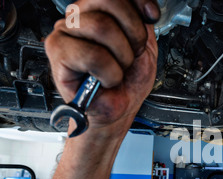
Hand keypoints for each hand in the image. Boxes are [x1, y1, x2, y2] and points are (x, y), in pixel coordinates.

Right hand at [45, 0, 160, 133]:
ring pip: (102, 27)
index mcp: (99, 11)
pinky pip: (93, 55)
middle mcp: (80, 17)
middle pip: (109, 1)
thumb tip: (144, 5)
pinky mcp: (57, 52)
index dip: (138, 1)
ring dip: (121, 56)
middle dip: (133, 33)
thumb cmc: (128, 81)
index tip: (151, 15)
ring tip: (117, 70)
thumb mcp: (145, 46)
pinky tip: (105, 79)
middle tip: (131, 54)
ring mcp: (66, 32)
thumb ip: (142, 21)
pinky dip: (109, 73)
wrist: (119, 109)